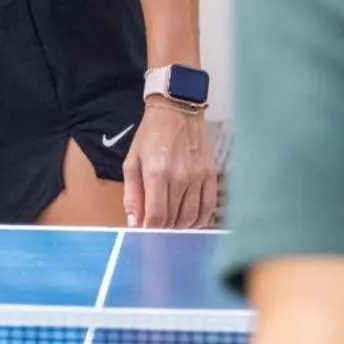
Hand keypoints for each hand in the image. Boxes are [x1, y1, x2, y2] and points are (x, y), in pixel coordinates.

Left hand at [123, 98, 217, 228]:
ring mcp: (199, 177)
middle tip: (156, 227)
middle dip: (162, 229)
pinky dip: (199, 219)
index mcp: (157, 173)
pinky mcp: (211, 175)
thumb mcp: (132, 161)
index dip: (150, 231)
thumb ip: (132, 194)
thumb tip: (134, 222)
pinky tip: (189, 220)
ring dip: (179, 226)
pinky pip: (208, 207)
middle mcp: (180, 177)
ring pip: (191, 217)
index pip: (156, 217)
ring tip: (170, 223)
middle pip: (174, 220)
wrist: (177, 111)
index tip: (145, 233)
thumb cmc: (150, 135)